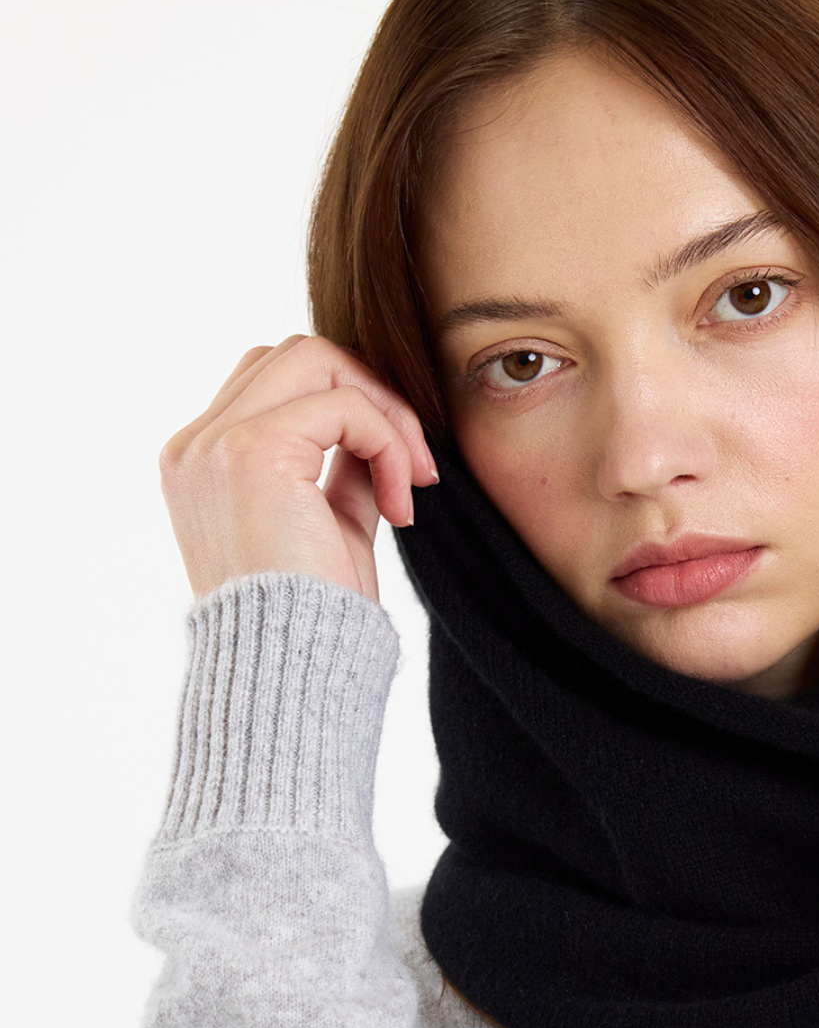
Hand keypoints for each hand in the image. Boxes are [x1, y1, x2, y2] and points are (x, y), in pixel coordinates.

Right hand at [159, 334, 438, 601]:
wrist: (288, 674)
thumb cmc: (311, 620)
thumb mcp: (328, 527)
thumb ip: (341, 470)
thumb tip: (381, 426)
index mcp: (202, 462)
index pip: (276, 380)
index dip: (349, 405)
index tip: (399, 472)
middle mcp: (195, 445)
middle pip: (296, 354)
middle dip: (372, 397)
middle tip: (414, 467)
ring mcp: (215, 444)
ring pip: (317, 358)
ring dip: (384, 413)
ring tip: (409, 481)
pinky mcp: (251, 451)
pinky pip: (344, 406)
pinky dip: (388, 444)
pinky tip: (400, 505)